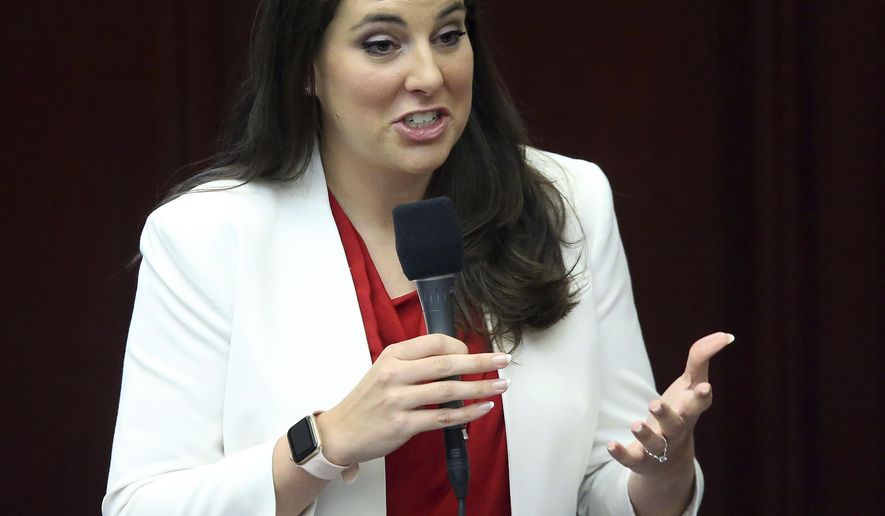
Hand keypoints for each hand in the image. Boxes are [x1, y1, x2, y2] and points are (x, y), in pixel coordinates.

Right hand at [316, 334, 511, 465]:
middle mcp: (395, 374)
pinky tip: (483, 408)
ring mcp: (398, 400)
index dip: (460, 346)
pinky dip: (467, 414)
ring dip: (480, 388)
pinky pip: (443, 418)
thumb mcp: (384, 370)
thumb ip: (414, 363)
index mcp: (392, 356)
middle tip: (503, 360)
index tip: (475, 352)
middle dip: (480, 362)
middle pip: (447, 364)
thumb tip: (455, 360)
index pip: (434, 342)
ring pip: (449, 391)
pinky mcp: (403, 425)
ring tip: (500, 385)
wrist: (340, 432)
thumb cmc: (367, 401)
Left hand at [607, 331, 733, 474]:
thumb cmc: (682, 411)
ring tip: (636, 424)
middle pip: (676, 424)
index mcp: (690, 410)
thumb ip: (701, 357)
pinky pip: (632, 458)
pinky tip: (611, 445)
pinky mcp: (641, 459)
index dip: (701, 396)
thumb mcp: (691, 383)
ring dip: (646, 434)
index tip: (704, 387)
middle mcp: (676, 430)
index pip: (699, 404)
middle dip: (667, 415)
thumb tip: (726, 335)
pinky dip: (622, 453)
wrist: (671, 460)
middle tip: (655, 404)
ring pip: (655, 443)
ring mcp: (659, 447)